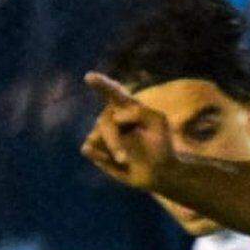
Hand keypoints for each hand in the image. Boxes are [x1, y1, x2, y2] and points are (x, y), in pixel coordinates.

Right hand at [80, 72, 174, 189]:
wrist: (158, 171)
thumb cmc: (160, 143)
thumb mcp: (158, 122)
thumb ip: (141, 111)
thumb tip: (115, 117)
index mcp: (126, 105)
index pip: (113, 92)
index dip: (101, 85)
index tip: (89, 78)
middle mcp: (110, 115)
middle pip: (105, 122)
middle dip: (114, 141)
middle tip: (124, 159)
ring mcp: (101, 131)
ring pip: (97, 137)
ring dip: (112, 151)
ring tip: (126, 161)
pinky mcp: (95, 147)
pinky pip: (89, 149)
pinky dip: (101, 158)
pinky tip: (115, 163)